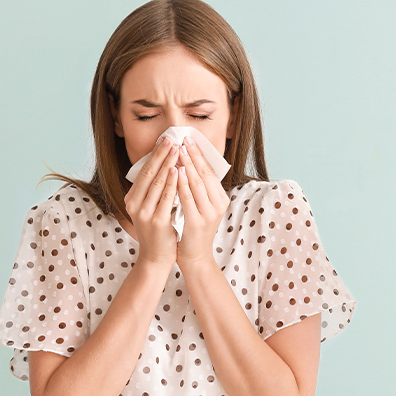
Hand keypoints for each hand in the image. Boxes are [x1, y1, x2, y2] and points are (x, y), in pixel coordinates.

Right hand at [124, 136, 179, 266]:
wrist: (156, 258)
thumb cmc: (158, 232)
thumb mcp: (151, 208)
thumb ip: (154, 191)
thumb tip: (165, 167)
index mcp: (132, 199)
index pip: (144, 171)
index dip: (154, 155)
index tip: (164, 140)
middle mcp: (135, 204)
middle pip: (149, 173)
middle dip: (161, 154)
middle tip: (171, 138)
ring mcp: (144, 213)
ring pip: (157, 183)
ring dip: (168, 164)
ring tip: (176, 149)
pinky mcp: (156, 221)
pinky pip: (166, 198)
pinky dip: (172, 183)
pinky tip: (178, 171)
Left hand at [175, 139, 229, 267]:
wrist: (195, 257)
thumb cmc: (194, 230)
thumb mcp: (201, 207)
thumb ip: (199, 189)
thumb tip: (189, 164)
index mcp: (221, 199)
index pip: (210, 171)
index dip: (200, 154)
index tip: (190, 139)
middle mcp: (218, 204)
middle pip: (205, 174)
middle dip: (193, 155)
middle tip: (184, 139)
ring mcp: (209, 214)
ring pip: (197, 184)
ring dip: (187, 165)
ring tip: (178, 150)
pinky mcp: (197, 222)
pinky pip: (188, 198)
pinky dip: (182, 184)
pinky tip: (175, 172)